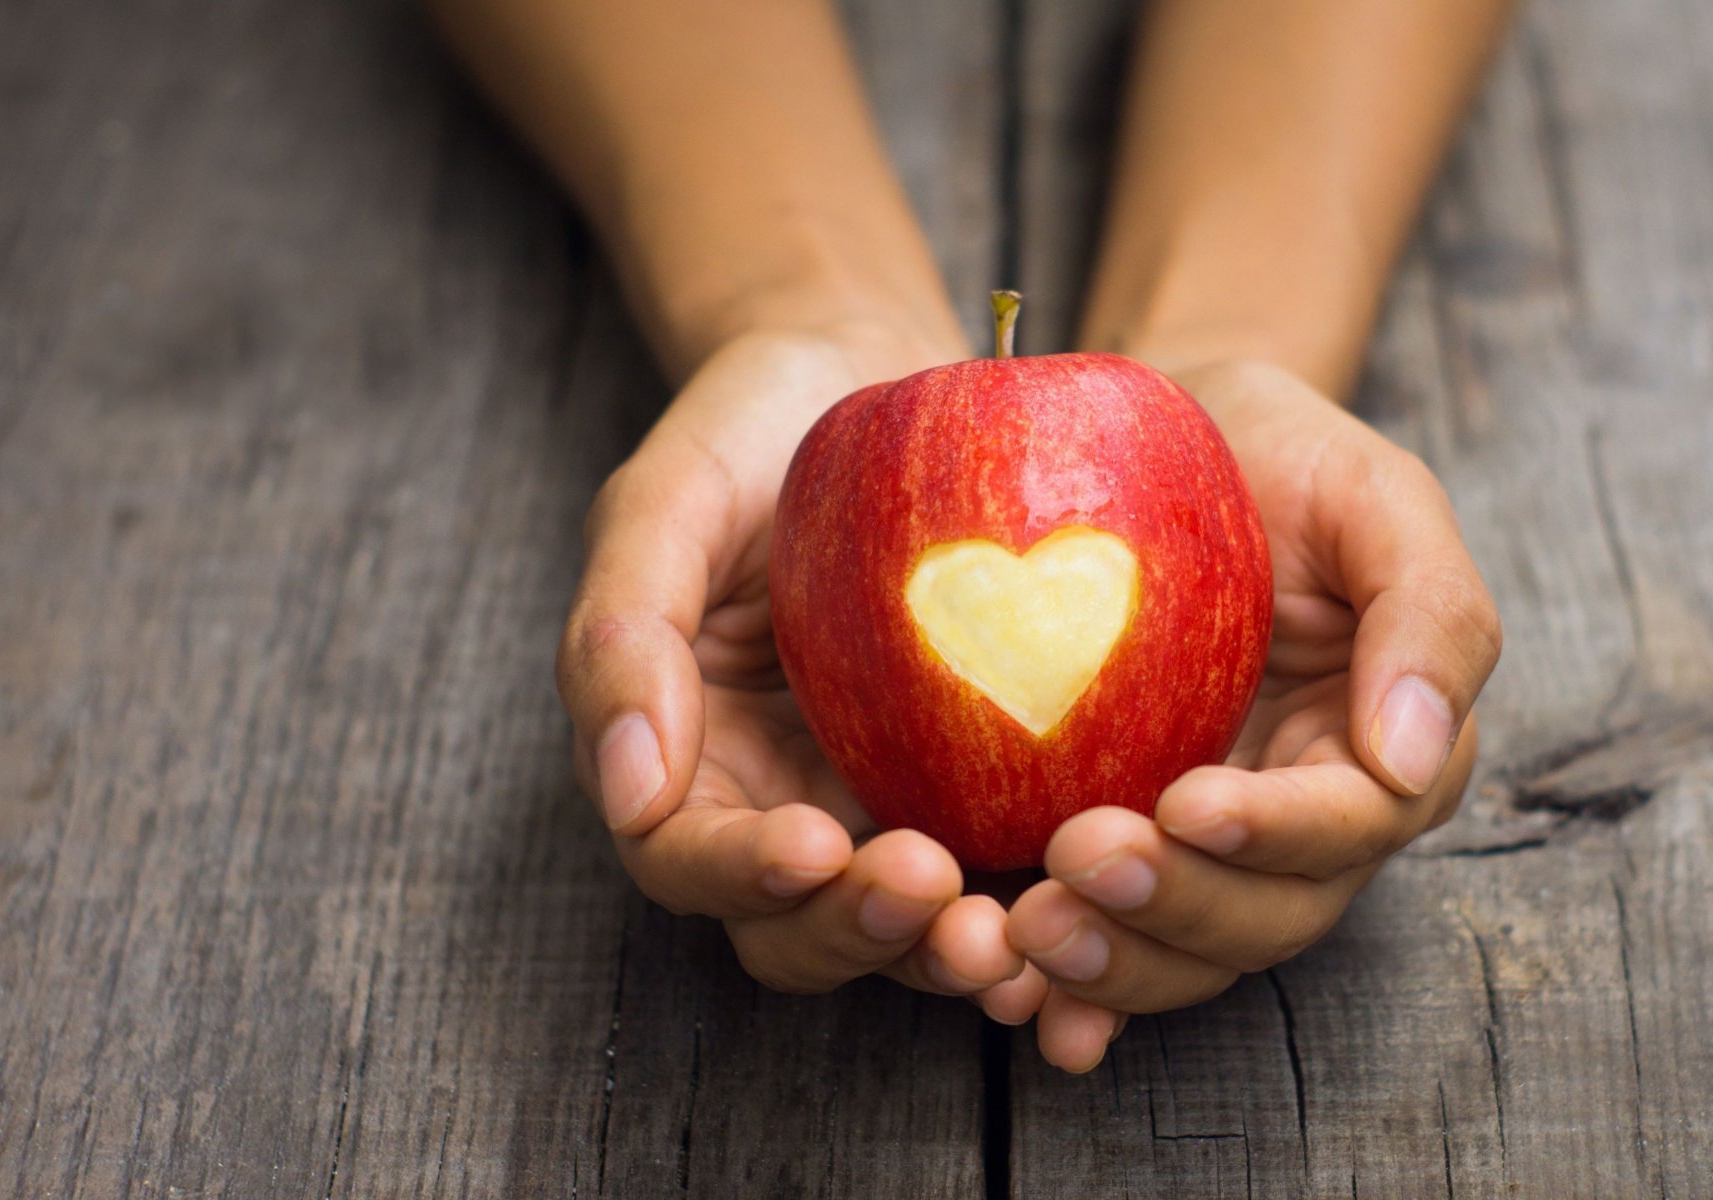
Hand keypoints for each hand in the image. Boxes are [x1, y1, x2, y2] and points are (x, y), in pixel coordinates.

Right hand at [556, 327, 1030, 1002]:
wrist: (871, 376)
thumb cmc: (749, 429)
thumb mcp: (663, 503)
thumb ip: (621, 636)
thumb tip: (628, 791)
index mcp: (684, 759)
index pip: (689, 859)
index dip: (742, 875)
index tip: (812, 847)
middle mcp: (778, 805)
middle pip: (796, 929)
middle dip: (855, 932)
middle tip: (929, 889)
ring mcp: (883, 803)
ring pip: (903, 927)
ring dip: (945, 948)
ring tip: (1008, 931)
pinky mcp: (980, 788)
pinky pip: (1005, 867)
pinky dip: (1036, 903)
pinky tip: (1090, 893)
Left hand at [1001, 358, 1501, 1070]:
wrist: (1147, 444)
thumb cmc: (1274, 454)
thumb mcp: (1372, 493)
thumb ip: (1428, 612)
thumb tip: (1413, 756)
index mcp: (1384, 751)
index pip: (1349, 824)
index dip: (1275, 832)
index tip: (1189, 804)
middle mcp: (1304, 825)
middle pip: (1264, 916)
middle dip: (1175, 908)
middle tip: (1075, 861)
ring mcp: (1208, 854)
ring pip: (1185, 954)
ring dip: (1112, 964)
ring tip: (1028, 933)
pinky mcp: (1123, 854)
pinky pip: (1107, 942)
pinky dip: (1067, 992)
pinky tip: (1012, 998)